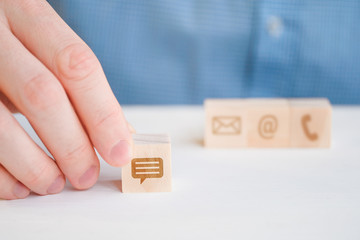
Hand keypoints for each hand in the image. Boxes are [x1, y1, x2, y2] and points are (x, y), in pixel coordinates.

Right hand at [0, 0, 131, 198]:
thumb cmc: (13, 40)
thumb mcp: (44, 47)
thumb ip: (79, 86)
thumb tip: (121, 132)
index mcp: (28, 14)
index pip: (76, 65)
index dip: (102, 114)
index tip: (120, 152)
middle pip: (42, 94)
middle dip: (71, 144)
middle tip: (86, 176)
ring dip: (33, 164)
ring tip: (54, 184)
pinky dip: (0, 173)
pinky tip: (20, 184)